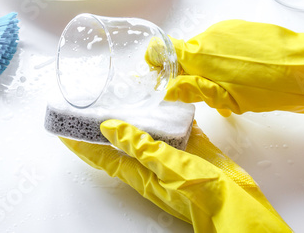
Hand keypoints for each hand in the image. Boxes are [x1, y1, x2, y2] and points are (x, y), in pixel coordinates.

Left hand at [60, 120, 291, 232]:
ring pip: (147, 134)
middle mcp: (152, 164)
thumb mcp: (168, 167)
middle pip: (120, 143)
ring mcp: (172, 157)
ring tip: (124, 97)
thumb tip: (109, 128)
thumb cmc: (203, 194)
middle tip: (91, 106)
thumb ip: (140, 146)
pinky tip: (169, 102)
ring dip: (135, 118)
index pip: (101, 156)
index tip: (65, 131)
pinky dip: (167, 116)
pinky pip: (174, 129)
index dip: (82, 145)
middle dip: (104, 127)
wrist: (238, 206)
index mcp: (140, 172)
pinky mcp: (192, 150)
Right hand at [149, 20, 303, 123]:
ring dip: (210, 68)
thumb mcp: (228, 98)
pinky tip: (244, 77)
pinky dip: (226, 60)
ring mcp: (229, 29)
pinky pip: (224, 44)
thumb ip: (194, 90)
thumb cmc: (268, 86)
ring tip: (232, 90)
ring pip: (207, 50)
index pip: (163, 49)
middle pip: (186, 53)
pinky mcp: (245, 29)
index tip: (162, 78)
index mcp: (200, 52)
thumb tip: (168, 89)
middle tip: (208, 96)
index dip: (157, 63)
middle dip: (190, 72)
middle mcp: (210, 35)